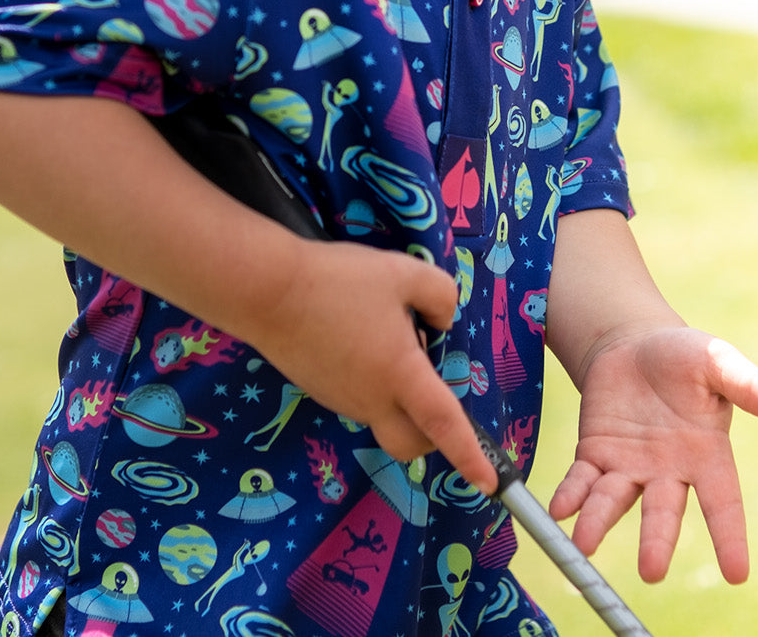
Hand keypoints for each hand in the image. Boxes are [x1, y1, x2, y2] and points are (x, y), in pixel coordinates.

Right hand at [246, 237, 498, 494]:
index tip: (489, 484)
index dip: (470, 455)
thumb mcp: (403, 273)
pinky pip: (358, 398)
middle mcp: (372, 400)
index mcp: (401, 375)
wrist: (268, 291)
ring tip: (388, 333)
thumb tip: (441, 323)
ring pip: (383, 417)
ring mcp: (341, 400)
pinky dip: (372, 382)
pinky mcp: (319, 390)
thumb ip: (440, 297)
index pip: (444, 425)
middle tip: (436, 393)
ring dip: (400, 396)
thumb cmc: (340, 282)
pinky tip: (358, 335)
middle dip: (433, 436)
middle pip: (410, 442)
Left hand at [548, 327, 757, 582]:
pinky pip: (582, 478)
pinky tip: (559, 509)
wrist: (634, 342)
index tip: (736, 575)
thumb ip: (750, 386)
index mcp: (707, 456)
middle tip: (650, 571)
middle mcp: (668, 471)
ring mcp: (630, 465)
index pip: (722, 504)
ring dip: (599, 521)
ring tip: (583, 543)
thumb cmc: (686, 356)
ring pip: (615, 500)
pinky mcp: (596, 452)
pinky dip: (571, 494)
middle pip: (663, 512)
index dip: (730, 537)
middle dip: (656, 540)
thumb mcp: (719, 362)